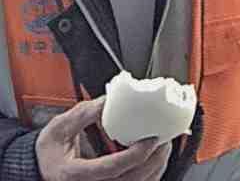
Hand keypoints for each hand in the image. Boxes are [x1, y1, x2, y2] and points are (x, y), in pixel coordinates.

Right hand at [35, 97, 172, 180]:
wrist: (40, 169)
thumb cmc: (49, 151)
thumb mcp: (60, 127)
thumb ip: (84, 114)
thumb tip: (109, 100)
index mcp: (75, 174)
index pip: (112, 168)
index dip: (136, 154)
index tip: (152, 138)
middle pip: (130, 180)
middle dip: (153, 159)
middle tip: (165, 138)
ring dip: (155, 168)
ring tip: (164, 146)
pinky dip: (149, 175)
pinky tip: (155, 159)